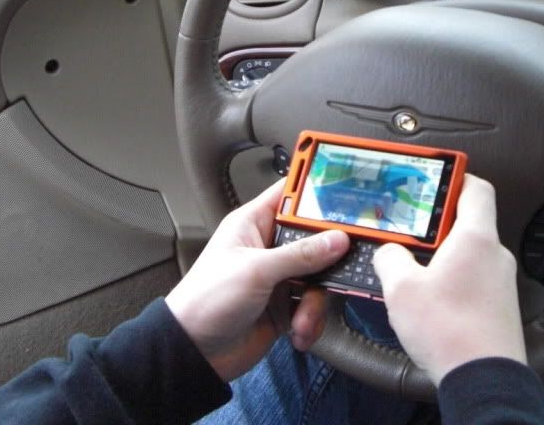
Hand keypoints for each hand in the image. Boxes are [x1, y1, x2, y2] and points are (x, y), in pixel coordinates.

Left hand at [165, 180, 349, 380]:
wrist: (195, 353)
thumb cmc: (208, 300)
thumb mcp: (256, 271)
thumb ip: (300, 254)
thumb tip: (338, 239)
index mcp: (254, 223)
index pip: (291, 195)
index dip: (318, 190)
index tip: (348, 191)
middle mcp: (270, 246)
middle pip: (316, 238)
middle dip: (329, 258)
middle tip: (345, 265)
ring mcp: (280, 276)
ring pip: (320, 276)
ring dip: (316, 302)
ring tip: (301, 318)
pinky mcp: (285, 305)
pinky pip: (313, 305)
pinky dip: (311, 320)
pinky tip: (298, 332)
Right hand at [373, 174, 525, 385]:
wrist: (484, 380)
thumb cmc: (449, 331)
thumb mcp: (401, 289)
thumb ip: (390, 259)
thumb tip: (389, 253)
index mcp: (476, 237)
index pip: (476, 188)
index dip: (455, 178)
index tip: (433, 181)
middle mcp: (496, 254)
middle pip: (470, 221)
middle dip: (438, 225)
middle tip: (411, 231)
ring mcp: (502, 282)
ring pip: (471, 253)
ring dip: (445, 256)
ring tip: (416, 270)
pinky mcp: (501, 307)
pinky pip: (477, 280)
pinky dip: (456, 281)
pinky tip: (434, 300)